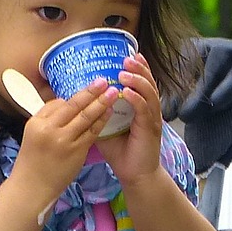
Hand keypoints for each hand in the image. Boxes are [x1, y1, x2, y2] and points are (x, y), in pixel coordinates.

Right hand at [12, 81, 114, 206]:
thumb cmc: (33, 162)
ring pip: (86, 117)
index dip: (74, 96)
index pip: (56, 103)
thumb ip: (49, 120)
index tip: (87, 87)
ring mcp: (64, 141)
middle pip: (73, 105)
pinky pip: (92, 132)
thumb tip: (66, 104)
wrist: (33, 188)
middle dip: (90, 92)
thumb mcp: (33, 136)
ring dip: (100, 103)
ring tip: (112, 92)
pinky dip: (101, 121)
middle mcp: (49, 129)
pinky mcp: (76, 152)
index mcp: (36, 123)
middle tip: (103, 80)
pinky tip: (109, 113)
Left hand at [97, 53, 162, 185]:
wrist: (135, 175)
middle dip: (139, 68)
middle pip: (148, 83)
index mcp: (140, 107)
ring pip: (149, 93)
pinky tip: (128, 92)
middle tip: (127, 57)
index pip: (141, 83)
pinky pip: (145, 110)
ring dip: (138, 81)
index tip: (127, 55)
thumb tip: (79, 101)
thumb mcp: (106, 128)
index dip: (137, 68)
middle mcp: (149, 110)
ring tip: (125, 71)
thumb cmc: (121, 153)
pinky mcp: (151, 130)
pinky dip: (137, 99)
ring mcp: (152, 119)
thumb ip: (98, 114)